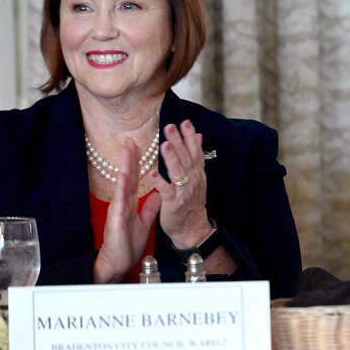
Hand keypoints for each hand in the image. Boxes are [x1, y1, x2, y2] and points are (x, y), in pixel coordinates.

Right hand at [93, 138, 161, 283]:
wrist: (119, 262)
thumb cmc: (128, 244)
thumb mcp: (143, 222)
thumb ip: (149, 207)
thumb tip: (157, 194)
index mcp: (130, 202)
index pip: (135, 178)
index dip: (138, 162)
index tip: (141, 147)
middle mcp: (123, 202)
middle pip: (128, 175)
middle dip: (131, 157)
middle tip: (132, 139)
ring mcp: (118, 207)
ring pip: (123, 182)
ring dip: (125, 164)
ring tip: (128, 148)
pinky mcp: (116, 216)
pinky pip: (120, 198)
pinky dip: (122, 184)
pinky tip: (123, 172)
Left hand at [155, 120, 211, 248]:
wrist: (193, 228)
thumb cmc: (192, 201)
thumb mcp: (198, 176)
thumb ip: (195, 156)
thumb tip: (198, 135)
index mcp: (197, 172)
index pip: (195, 151)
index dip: (190, 137)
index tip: (185, 122)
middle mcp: (193, 179)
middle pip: (185, 157)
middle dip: (178, 142)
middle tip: (171, 126)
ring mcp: (184, 191)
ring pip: (178, 171)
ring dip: (171, 158)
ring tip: (164, 145)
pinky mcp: (174, 203)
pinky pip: (166, 191)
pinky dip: (160, 182)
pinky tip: (152, 174)